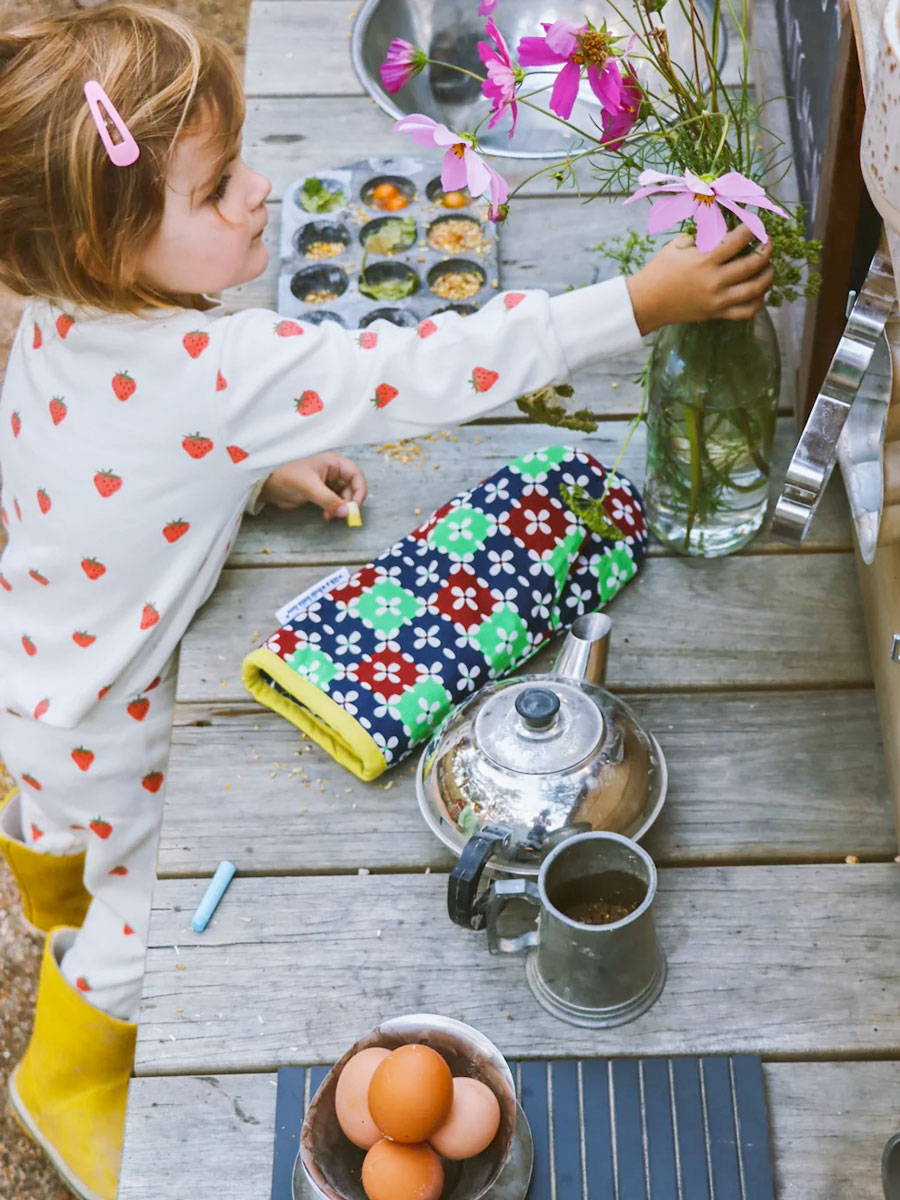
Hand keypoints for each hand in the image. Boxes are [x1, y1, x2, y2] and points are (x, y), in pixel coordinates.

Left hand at [259, 452, 367, 518]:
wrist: (265, 484)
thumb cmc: (287, 476)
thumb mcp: (309, 487)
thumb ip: (329, 500)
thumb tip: (346, 513)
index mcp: (332, 461)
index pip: (355, 474)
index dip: (359, 490)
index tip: (355, 506)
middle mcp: (331, 470)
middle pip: (351, 486)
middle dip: (349, 501)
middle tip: (345, 514)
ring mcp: (325, 481)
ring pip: (343, 495)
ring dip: (340, 507)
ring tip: (332, 515)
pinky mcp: (319, 491)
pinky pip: (333, 501)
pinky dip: (333, 509)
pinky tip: (326, 515)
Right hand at [626, 225, 774, 334]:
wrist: (647, 302)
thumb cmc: (660, 270)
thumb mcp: (678, 245)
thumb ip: (701, 236)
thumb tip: (721, 227)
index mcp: (705, 260)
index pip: (738, 240)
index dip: (752, 229)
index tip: (756, 223)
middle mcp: (715, 280)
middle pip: (753, 264)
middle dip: (766, 250)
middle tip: (768, 243)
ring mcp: (718, 300)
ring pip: (755, 289)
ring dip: (768, 276)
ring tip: (769, 268)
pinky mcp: (717, 314)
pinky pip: (746, 311)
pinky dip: (758, 302)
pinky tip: (759, 293)